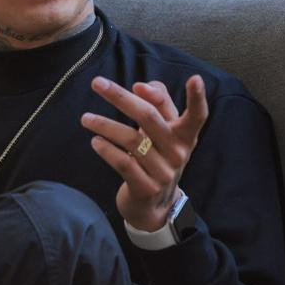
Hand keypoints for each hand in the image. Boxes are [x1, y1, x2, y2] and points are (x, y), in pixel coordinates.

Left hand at [82, 75, 207, 231]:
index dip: (197, 98)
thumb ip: (158, 104)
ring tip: (86, 119)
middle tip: (97, 83)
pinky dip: (107, 150)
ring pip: (132, 140)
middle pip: (149, 117)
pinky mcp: (145, 187)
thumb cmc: (157, 156)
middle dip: (121, 97)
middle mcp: (179, 152)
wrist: (155, 205)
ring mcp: (163, 172)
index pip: (197, 115)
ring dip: (105, 125)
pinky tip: (95, 142)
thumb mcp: (164, 132)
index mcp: (186, 135)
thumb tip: (141, 86)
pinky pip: (123, 163)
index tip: (195, 78)